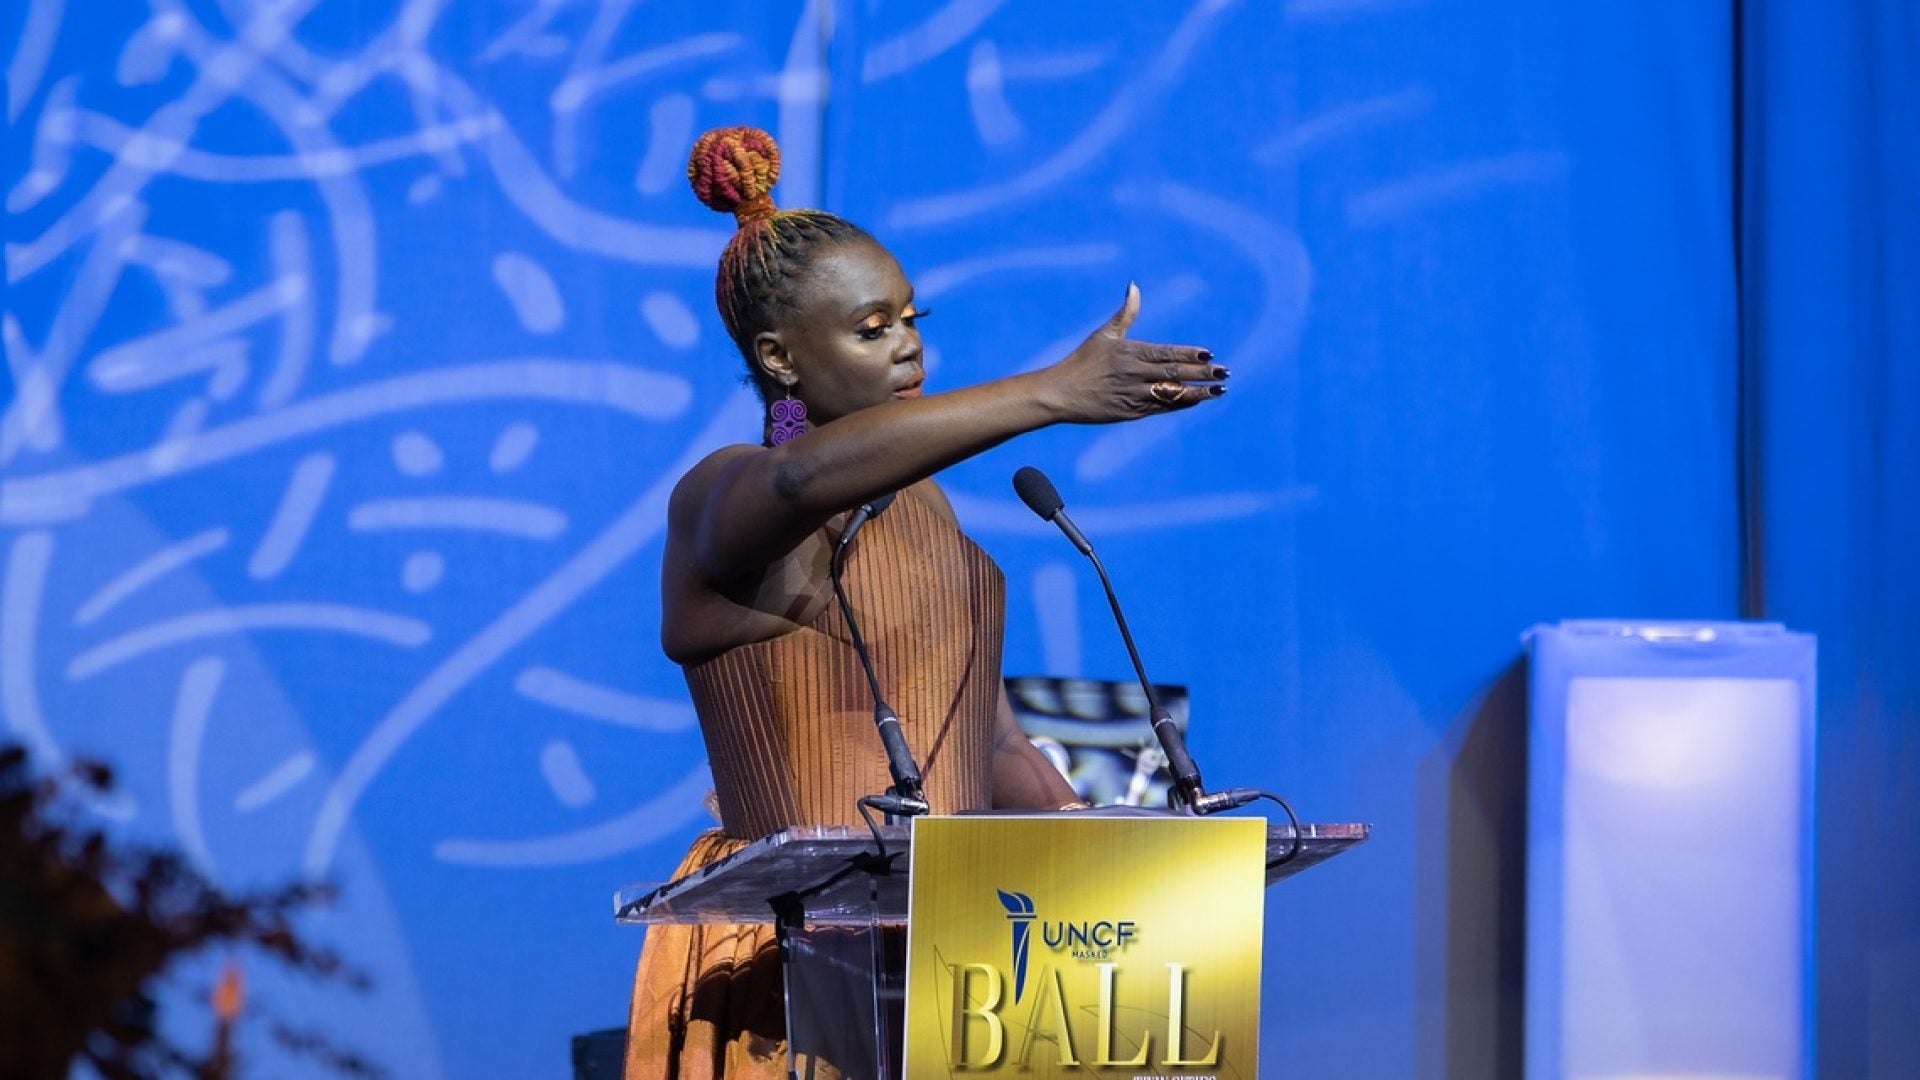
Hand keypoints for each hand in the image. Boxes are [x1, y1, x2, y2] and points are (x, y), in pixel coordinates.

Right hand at [1038, 282, 1225, 423]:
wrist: (1060, 394)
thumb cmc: (1082, 362)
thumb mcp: (1103, 335)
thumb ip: (1126, 313)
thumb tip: (1134, 285)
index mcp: (1129, 353)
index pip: (1165, 353)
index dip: (1188, 354)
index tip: (1208, 354)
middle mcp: (1134, 374)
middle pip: (1174, 374)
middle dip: (1201, 373)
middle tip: (1224, 371)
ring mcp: (1133, 395)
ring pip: (1171, 394)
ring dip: (1197, 392)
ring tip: (1218, 389)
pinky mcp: (1131, 412)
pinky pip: (1161, 408)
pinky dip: (1180, 404)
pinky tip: (1197, 400)